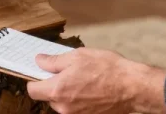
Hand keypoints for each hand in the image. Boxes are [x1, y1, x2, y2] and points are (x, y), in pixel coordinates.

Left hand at [26, 48, 165, 113]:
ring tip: (82, 78)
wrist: (132, 87)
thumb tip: (39, 61)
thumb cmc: (106, 69)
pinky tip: (90, 88)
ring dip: (66, 92)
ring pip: (62, 103)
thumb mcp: (76, 56)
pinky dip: (78, 99)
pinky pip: (75, 108)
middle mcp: (64, 107)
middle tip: (66, 71)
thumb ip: (54, 61)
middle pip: (47, 97)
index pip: (32, 90)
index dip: (34, 79)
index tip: (41, 72)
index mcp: (57, 90)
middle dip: (53, 85)